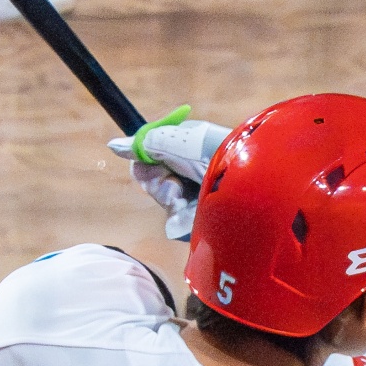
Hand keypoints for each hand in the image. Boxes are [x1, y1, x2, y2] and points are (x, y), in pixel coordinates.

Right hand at [108, 107, 229, 240]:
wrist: (251, 186)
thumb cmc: (219, 155)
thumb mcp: (181, 141)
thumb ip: (147, 143)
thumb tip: (113, 145)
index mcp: (190, 150)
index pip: (153, 156)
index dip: (147, 161)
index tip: (148, 161)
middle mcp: (194, 172)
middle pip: (154, 181)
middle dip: (160, 184)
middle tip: (175, 185)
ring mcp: (199, 199)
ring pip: (165, 204)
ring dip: (172, 201)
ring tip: (190, 200)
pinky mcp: (203, 222)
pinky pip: (176, 224)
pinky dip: (182, 219)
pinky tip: (196, 215)